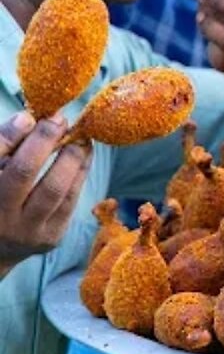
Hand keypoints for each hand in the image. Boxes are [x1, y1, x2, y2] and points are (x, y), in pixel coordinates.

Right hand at [0, 112, 92, 274]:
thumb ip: (5, 145)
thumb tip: (29, 119)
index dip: (10, 137)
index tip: (30, 116)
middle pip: (22, 174)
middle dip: (43, 142)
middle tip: (59, 120)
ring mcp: (24, 231)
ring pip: (53, 189)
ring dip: (70, 157)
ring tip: (79, 135)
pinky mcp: (50, 238)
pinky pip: (70, 200)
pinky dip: (80, 172)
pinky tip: (85, 153)